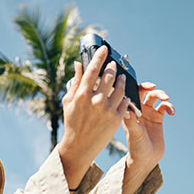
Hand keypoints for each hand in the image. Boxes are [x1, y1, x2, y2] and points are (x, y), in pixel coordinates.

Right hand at [58, 46, 130, 187]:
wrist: (80, 145)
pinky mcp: (116, 118)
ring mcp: (107, 109)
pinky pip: (124, 101)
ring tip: (121, 77)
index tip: (104, 48)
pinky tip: (123, 94)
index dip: (100, 56)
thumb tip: (78, 64)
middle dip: (112, 67)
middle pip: (109, 76)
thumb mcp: (69, 101)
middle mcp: (96, 100)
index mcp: (82, 94)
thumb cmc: (72, 122)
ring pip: (120, 87)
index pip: (93, 69)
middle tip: (113, 64)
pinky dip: (124, 96)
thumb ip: (75, 81)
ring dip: (122, 80)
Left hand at [122, 82, 174, 171]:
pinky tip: (172, 112)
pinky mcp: (158, 118)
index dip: (136, 86)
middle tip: (154, 87)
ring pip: (154, 98)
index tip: (143, 86)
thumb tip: (127, 110)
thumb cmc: (136, 148)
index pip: (130, 94)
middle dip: (149, 87)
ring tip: (166, 100)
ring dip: (161, 95)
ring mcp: (148, 114)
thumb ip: (131, 122)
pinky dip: (169, 106)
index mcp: (128, 112)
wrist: (146, 159)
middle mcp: (137, 111)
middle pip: (143, 92)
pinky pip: (164, 107)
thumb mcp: (134, 134)